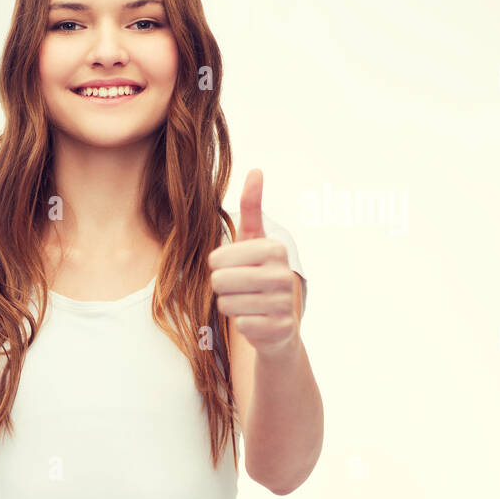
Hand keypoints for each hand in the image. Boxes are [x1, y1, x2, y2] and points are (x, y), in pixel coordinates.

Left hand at [207, 168, 299, 358]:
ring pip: (226, 303)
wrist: (278, 325)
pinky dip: (241, 323)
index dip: (217, 266)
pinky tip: (255, 320)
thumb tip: (255, 170)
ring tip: (247, 303)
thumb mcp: (254, 242)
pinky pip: (239, 323)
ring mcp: (283, 303)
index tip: (232, 267)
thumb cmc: (257, 277)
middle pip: (219, 281)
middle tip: (238, 288)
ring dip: (230, 305)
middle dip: (221, 287)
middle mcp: (283, 274)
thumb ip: (252, 208)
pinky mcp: (279, 329)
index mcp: (274, 249)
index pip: (217, 258)